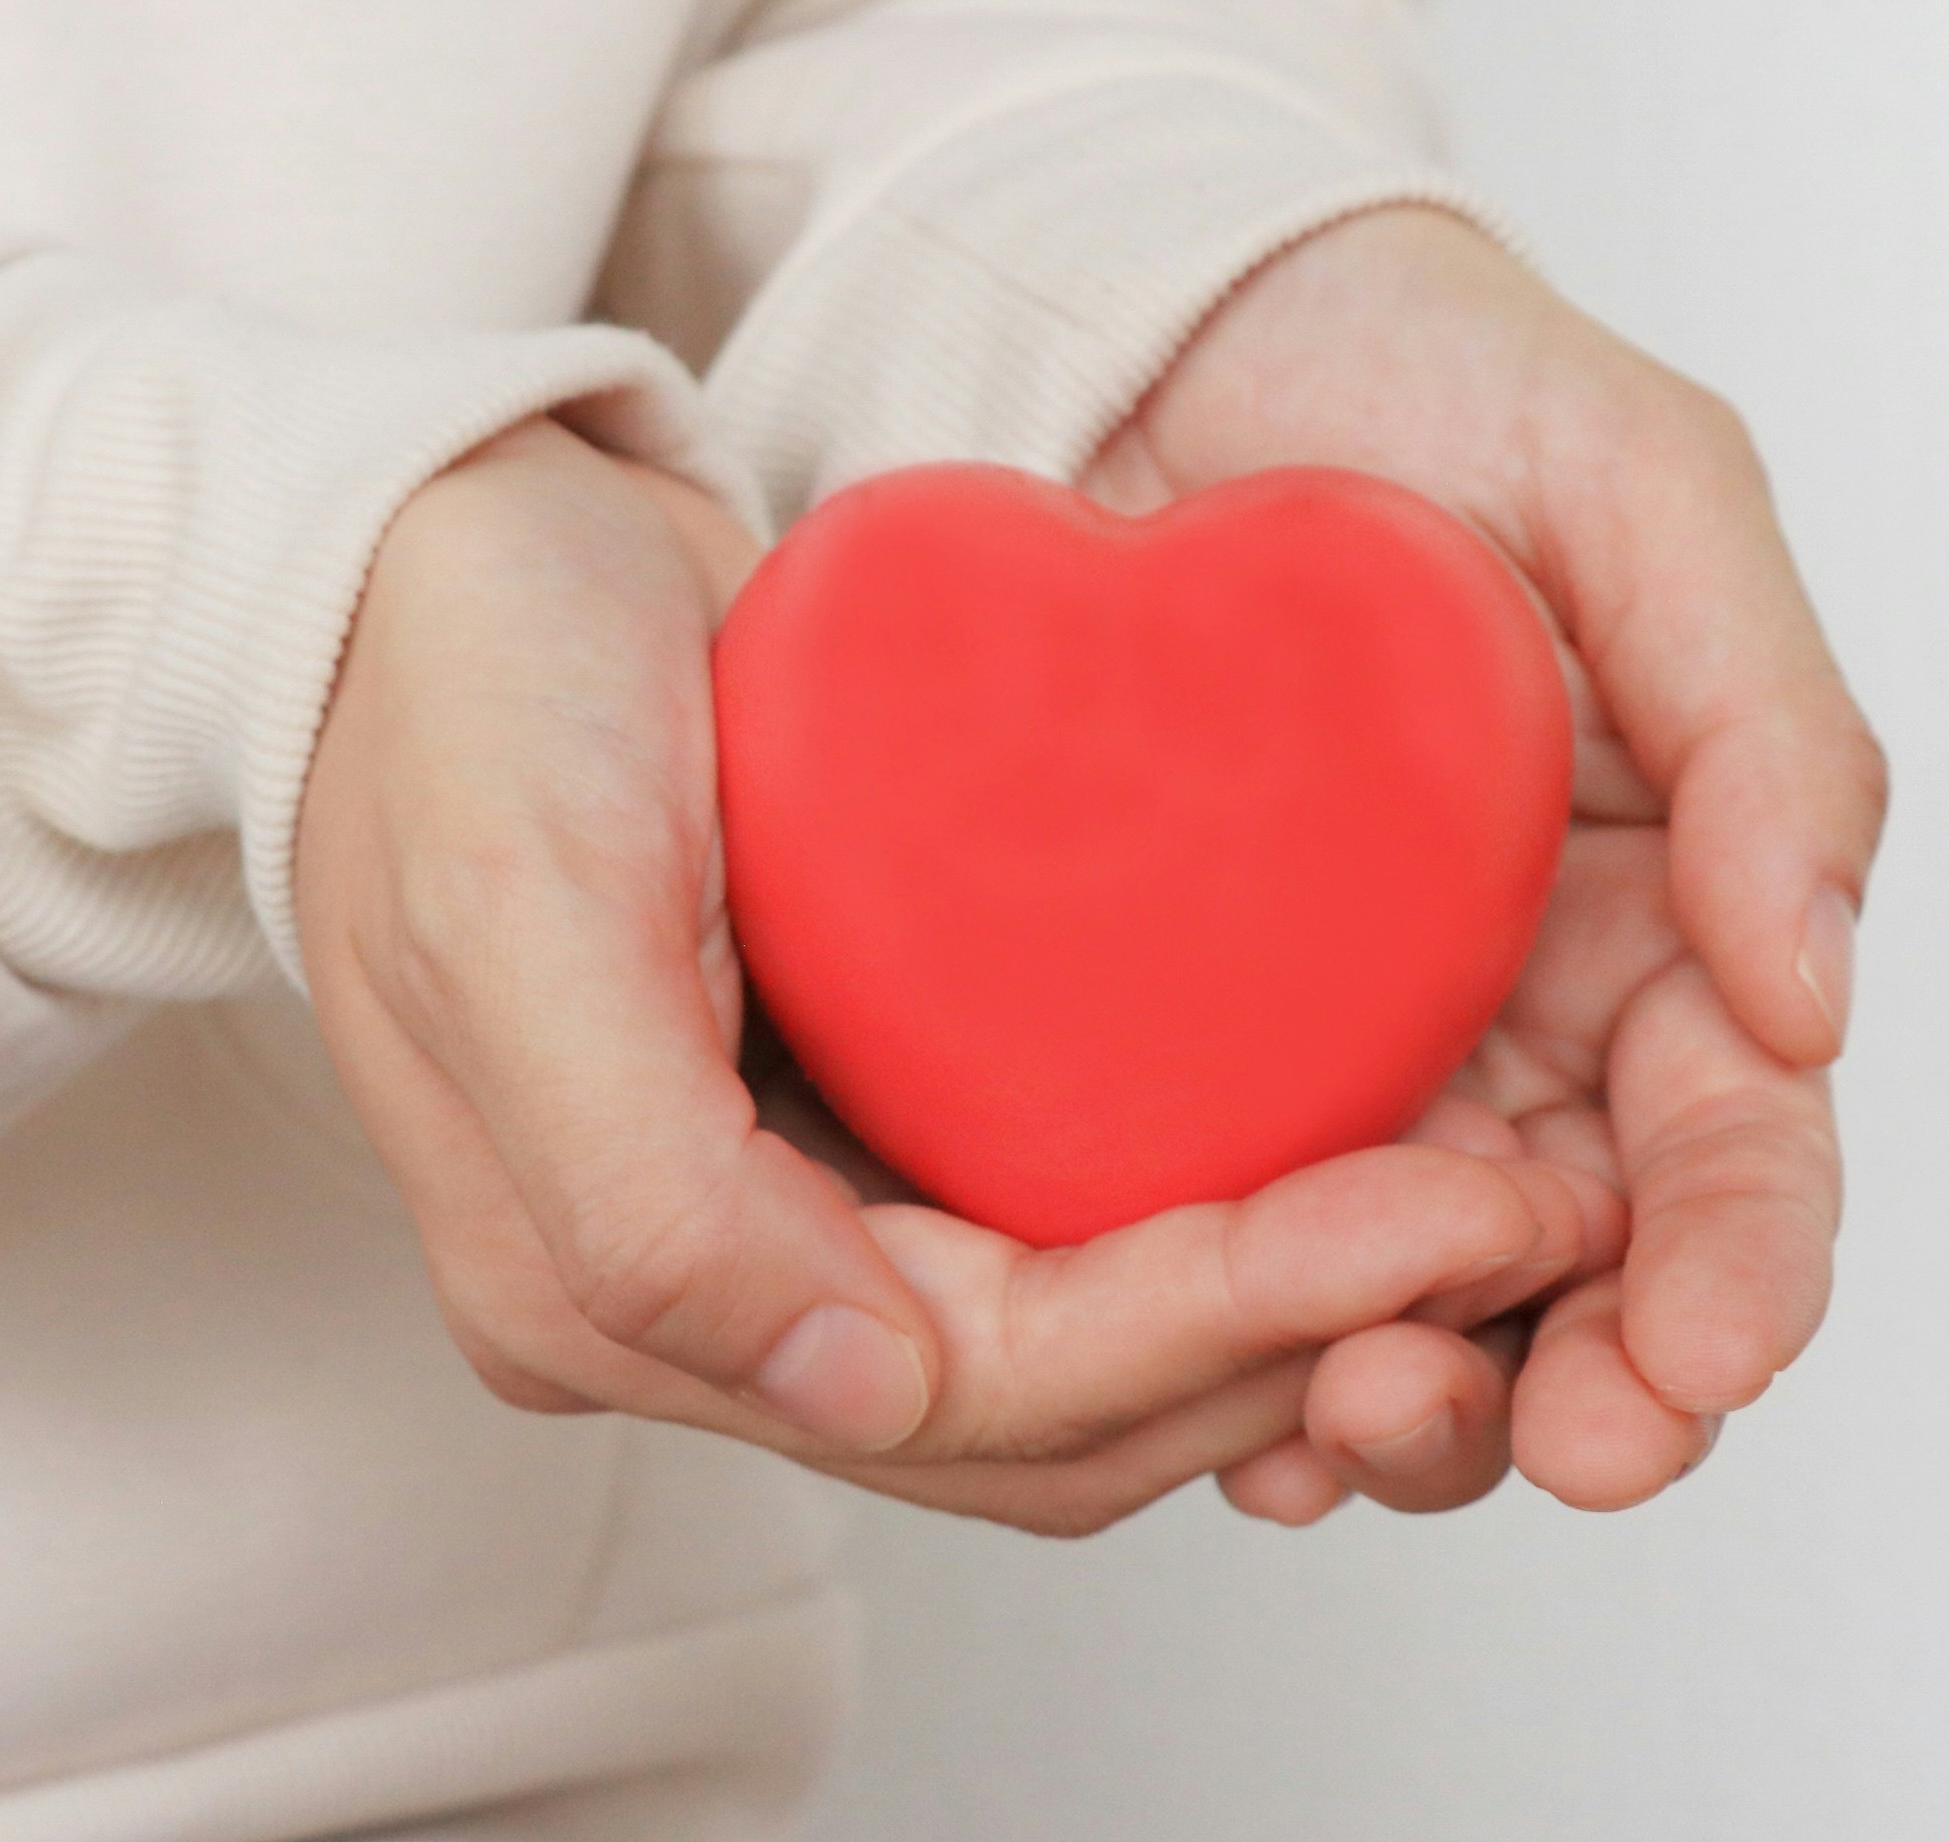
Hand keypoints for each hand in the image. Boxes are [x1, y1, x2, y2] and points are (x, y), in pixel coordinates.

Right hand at [299, 417, 1618, 1532]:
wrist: (426, 537)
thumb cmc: (454, 686)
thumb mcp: (516, 907)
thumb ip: (643, 1186)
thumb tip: (856, 1388)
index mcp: (612, 1287)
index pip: (980, 1388)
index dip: (1226, 1325)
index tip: (1441, 1206)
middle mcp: (714, 1288)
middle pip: (1063, 1411)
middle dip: (1302, 1334)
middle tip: (1523, 1207)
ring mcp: (788, 1207)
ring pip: (1089, 1346)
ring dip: (1291, 1299)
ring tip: (1493, 1187)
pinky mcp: (853, 1106)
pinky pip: (1070, 1215)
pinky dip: (1220, 1199)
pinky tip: (1361, 1118)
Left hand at [1083, 207, 1885, 1517]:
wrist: (1163, 315)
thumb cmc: (1425, 367)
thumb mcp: (1643, 484)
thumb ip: (1768, 714)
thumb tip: (1818, 990)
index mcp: (1669, 917)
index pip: (1736, 1145)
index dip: (1735, 1275)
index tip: (1695, 1362)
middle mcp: (1523, 1016)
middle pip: (1583, 1275)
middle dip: (1572, 1393)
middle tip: (1517, 1438)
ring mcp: (1347, 1044)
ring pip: (1409, 1294)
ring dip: (1402, 1395)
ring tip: (1338, 1431)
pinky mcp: (1175, 1037)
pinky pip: (1217, 1222)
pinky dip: (1229, 1336)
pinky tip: (1209, 1398)